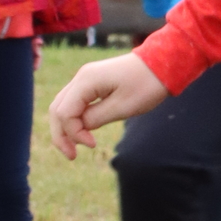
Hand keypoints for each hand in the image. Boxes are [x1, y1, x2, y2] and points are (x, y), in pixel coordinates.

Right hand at [49, 51, 166, 158]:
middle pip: (57, 109)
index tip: (93, 145)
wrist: (163, 64)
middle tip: (72, 156)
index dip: (73, 133)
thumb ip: (95, 118)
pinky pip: (75, 102)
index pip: (64, 113)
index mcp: (86, 81)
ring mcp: (85, 78)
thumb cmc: (146, 85)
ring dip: (65, 128)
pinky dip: (74, 118)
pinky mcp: (93, 82)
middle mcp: (81, 77)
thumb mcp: (123, 107)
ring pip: (63, 106)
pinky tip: (82, 132)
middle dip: (61, 134)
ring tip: (74, 148)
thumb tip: (79, 128)